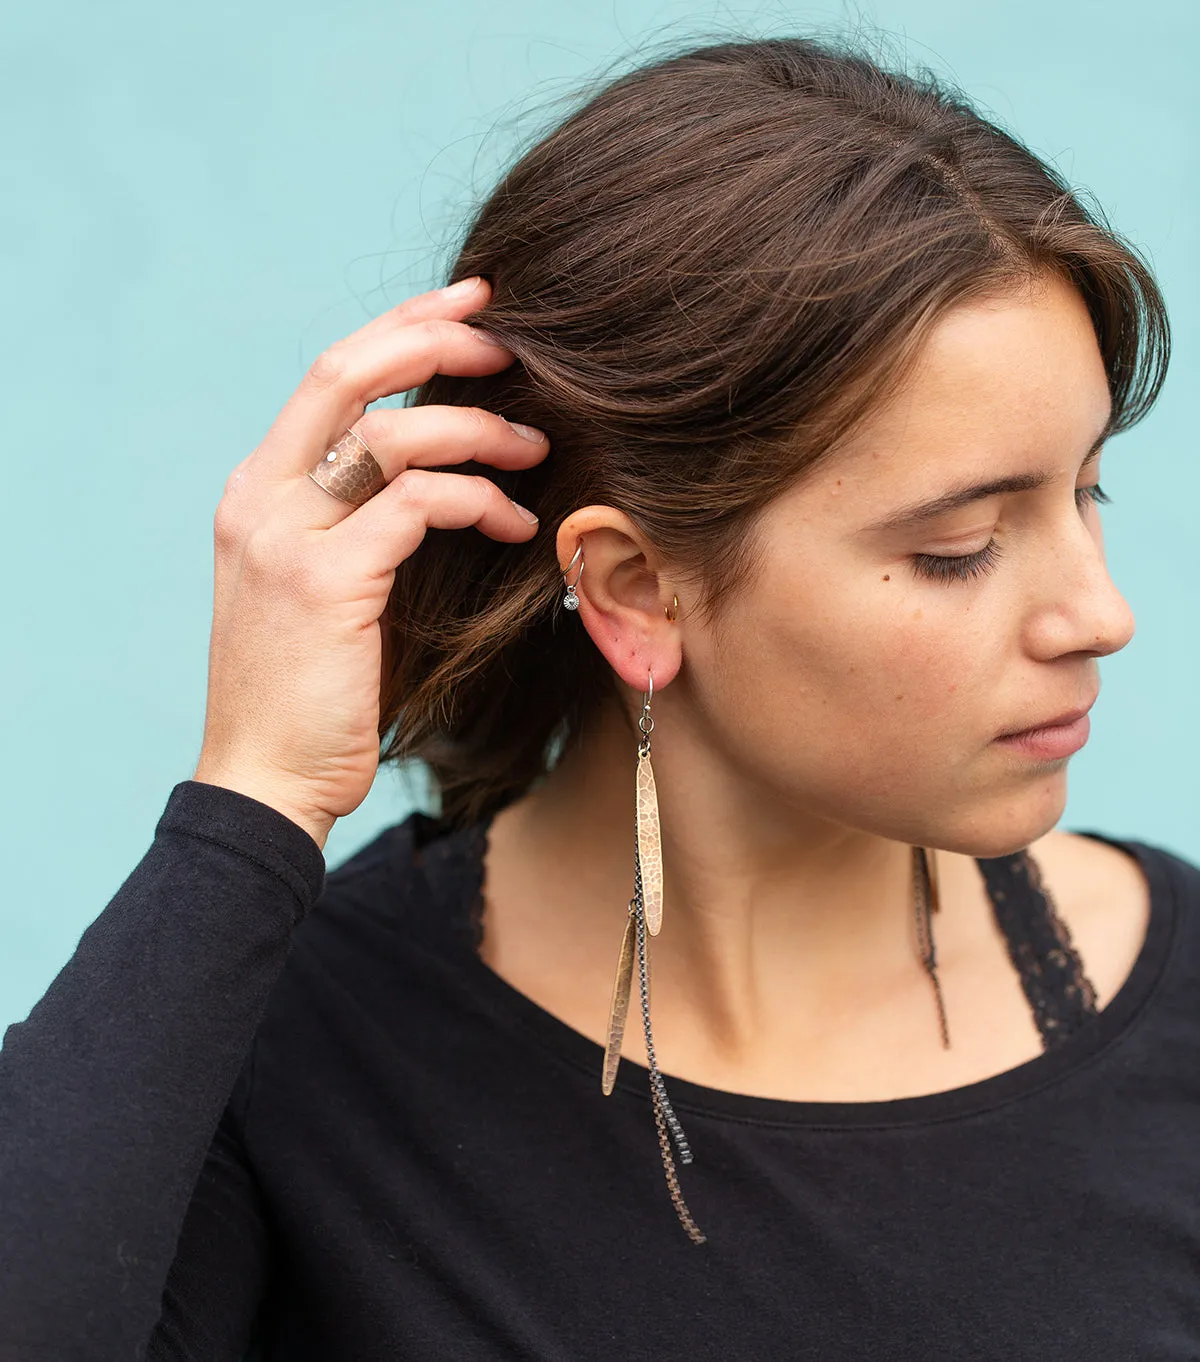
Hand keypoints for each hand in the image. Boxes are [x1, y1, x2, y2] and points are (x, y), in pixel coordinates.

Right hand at [192, 277, 546, 849]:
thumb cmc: (313, 691)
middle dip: (435, 338)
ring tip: (535, 447)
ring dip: (477, 430)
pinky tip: (515, 522)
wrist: (267, 779)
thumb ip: (359, 521)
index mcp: (260, 489)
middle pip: (346, 371)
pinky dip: (477, 499)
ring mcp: (284, 534)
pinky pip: (417, 503)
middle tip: (511, 340)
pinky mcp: (325, 580)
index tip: (469, 305)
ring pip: (390, 433)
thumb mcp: (325, 586)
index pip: (330, 376)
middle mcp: (261, 496)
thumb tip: (439, 471)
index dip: (401, 324)